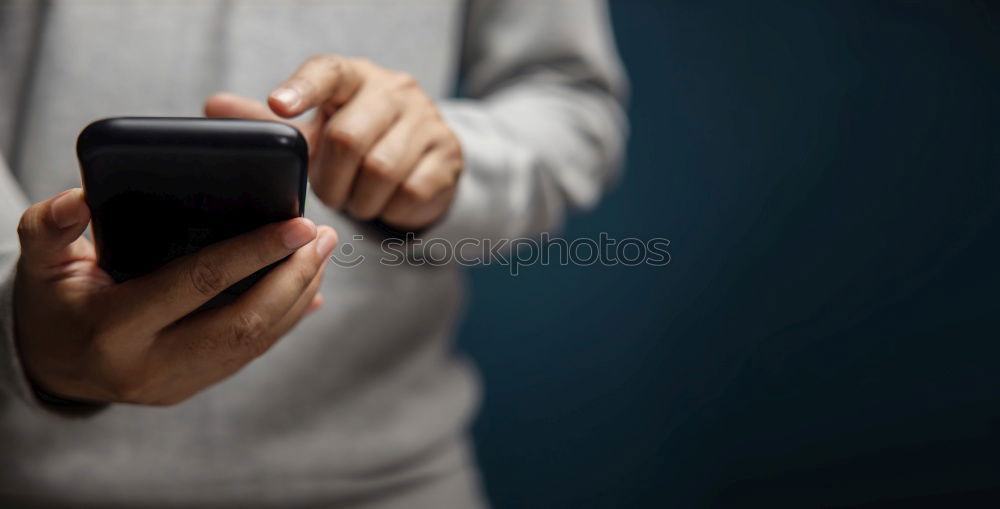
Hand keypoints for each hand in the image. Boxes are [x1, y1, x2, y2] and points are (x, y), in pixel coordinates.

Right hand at [14, 188, 337, 405]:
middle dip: (294, 278)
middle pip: (244, 323)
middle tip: (322, 236)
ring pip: (255, 343)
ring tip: (322, 254)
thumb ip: (50, 227)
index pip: (199, 284)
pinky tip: (308, 291)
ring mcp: (177, 383)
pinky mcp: (193, 388)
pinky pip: (250, 355)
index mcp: (115, 327)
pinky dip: (284, 321)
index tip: (298, 225)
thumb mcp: (39, 264)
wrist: (49, 367)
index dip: (253, 252)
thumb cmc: (51, 303)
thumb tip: (80, 196)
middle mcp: (152, 364)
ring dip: (298, 297)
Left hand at [204, 55, 462, 230]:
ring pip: (381, 171)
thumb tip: (212, 109)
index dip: (302, 89)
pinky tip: (386, 203)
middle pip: (349, 138)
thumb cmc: (357, 142)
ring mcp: (428, 122)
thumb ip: (267, 124)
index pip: (328, 72)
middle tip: (330, 192)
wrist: (421, 163)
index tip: (279, 106)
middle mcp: (395, 90)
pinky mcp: (447, 157)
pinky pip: (410, 192)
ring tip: (356, 199)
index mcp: (355, 77)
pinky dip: (390, 209)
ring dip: (359, 199)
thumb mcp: (313, 132)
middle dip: (331, 178)